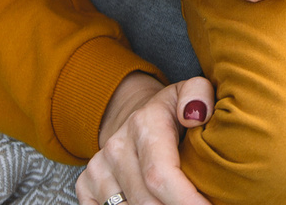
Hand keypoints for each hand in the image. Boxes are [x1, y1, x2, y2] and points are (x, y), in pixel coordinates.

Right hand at [79, 71, 214, 204]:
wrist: (132, 115)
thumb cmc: (170, 111)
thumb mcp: (192, 91)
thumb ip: (199, 95)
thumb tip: (195, 115)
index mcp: (143, 125)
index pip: (160, 176)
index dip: (185, 200)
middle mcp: (116, 149)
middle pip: (146, 202)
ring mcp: (98, 169)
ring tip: (178, 203)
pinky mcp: (86, 186)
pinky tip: (155, 204)